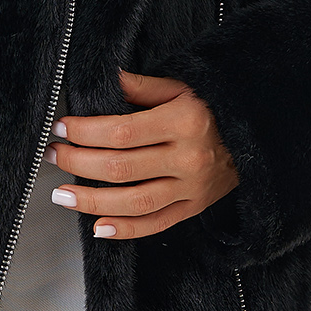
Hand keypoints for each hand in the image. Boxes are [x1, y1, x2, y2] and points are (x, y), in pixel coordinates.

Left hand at [46, 68, 238, 238]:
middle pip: (121, 167)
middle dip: (78, 162)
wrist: (258, 139)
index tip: (62, 128)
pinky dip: (125, 229)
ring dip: (91, 201)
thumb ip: (142, 88)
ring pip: (134, 201)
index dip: (85, 132)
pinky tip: (98, 228)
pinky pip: (156, 224)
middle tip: (53, 156)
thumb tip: (105, 80)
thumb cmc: (213, 108)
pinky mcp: (194, 208)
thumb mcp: (182, 88)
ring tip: (62, 194)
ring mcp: (191, 188)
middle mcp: (187, 158)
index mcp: (183, 122)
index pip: (122, 132)